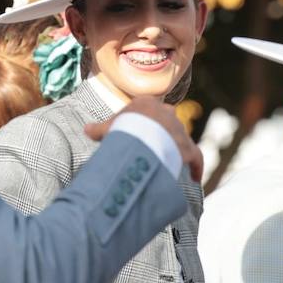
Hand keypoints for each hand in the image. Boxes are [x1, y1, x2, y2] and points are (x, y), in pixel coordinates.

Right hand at [84, 95, 203, 181]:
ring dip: (177, 150)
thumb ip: (99, 128)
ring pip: (181, 139)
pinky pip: (196, 158)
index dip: (142, 122)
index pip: (147, 110)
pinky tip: (195, 178)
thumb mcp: (109, 128)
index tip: (138, 130)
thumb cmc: (123, 128)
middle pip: (166, 123)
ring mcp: (179, 130)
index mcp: (148, 104)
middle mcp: (168, 114)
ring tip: (172, 164)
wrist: (141, 134)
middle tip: (156, 147)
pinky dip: (197, 167)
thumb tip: (86, 129)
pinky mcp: (188, 147)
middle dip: (162, 133)